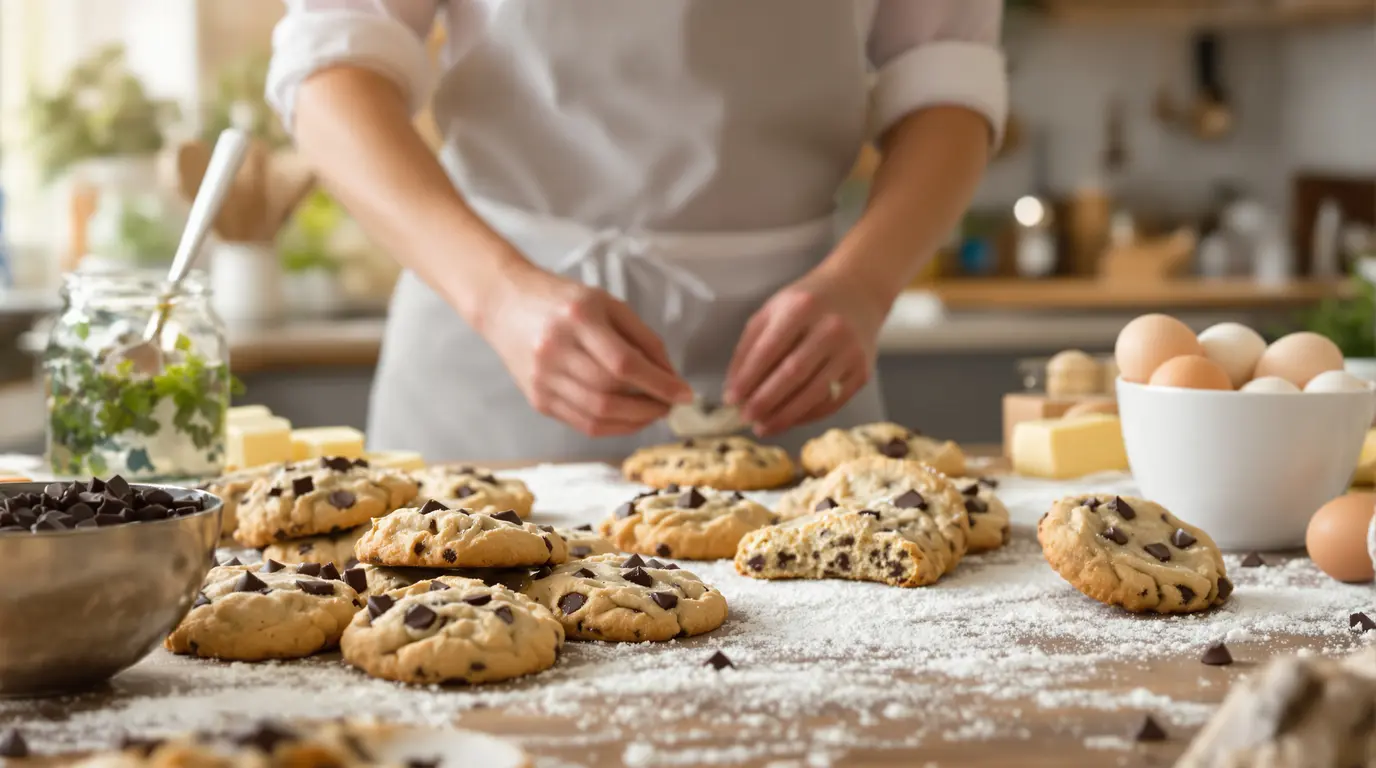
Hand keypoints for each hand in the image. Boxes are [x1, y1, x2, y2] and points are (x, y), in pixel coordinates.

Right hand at [478, 269, 693, 436]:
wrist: (505, 304)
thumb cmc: (564, 300)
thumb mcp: (607, 304)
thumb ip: (642, 337)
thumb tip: (670, 376)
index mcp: (578, 318)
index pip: (625, 363)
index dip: (660, 383)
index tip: (685, 394)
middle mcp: (556, 350)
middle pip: (611, 393)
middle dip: (650, 405)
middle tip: (670, 403)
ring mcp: (543, 378)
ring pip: (597, 414)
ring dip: (635, 420)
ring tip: (654, 412)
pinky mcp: (537, 398)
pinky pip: (582, 423)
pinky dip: (613, 426)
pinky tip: (630, 418)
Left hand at [724, 271, 888, 435]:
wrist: (859, 292)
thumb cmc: (807, 304)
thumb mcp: (773, 310)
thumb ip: (750, 346)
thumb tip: (734, 388)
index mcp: (802, 308)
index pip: (769, 349)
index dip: (748, 377)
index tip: (731, 399)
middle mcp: (831, 328)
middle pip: (793, 374)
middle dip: (765, 400)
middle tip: (745, 418)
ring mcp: (851, 352)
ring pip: (814, 393)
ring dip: (785, 415)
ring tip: (763, 426)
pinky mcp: (862, 372)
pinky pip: (832, 402)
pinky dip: (807, 415)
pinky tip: (789, 420)